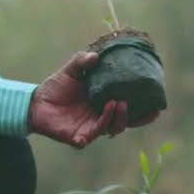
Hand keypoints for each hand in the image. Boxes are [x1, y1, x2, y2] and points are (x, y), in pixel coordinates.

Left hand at [28, 51, 159, 147]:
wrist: (36, 102)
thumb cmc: (56, 87)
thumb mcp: (71, 70)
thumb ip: (83, 61)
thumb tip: (95, 56)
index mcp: (105, 104)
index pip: (129, 109)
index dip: (144, 111)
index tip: (157, 107)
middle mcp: (101, 118)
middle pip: (125, 122)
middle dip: (135, 117)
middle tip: (137, 104)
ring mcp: (90, 129)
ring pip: (111, 128)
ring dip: (117, 117)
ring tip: (116, 102)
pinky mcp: (78, 137)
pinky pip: (91, 136)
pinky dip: (97, 129)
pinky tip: (100, 120)